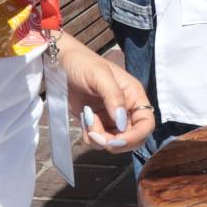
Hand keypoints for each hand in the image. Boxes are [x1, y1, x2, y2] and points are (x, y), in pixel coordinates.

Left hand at [62, 35, 155, 151]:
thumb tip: (121, 122)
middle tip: (97, 136)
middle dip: (115, 142)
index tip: (116, 141)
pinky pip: (98, 140)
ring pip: (113, 142)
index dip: (136, 136)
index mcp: (134, 96)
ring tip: (87, 119)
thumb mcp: (100, 76)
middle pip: (132, 138)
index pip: (146, 124)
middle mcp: (126, 109)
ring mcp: (110, 118)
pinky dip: (90, 136)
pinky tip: (83, 119)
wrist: (59, 63)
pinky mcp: (95, 123)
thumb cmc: (83, 63)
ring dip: (99, 138)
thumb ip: (113, 97)